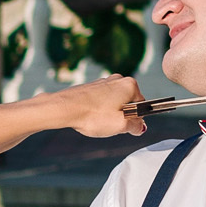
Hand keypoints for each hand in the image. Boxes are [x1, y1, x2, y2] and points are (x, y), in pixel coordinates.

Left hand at [28, 75, 146, 137]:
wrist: (65, 108)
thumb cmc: (92, 115)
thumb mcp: (121, 125)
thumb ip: (136, 126)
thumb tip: (140, 126)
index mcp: (130, 85)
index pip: (141, 107)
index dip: (133, 120)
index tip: (123, 125)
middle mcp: (117, 79)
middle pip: (127, 104)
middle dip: (120, 116)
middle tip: (109, 124)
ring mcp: (103, 82)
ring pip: (113, 104)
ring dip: (108, 114)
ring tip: (97, 120)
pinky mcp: (91, 88)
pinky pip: (101, 102)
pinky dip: (97, 111)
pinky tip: (89, 116)